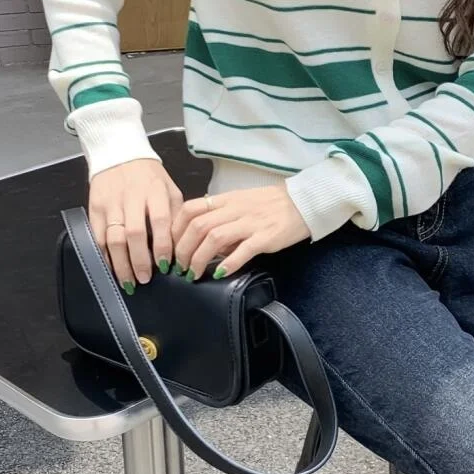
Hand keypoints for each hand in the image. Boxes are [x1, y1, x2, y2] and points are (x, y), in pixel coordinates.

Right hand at [88, 159, 183, 291]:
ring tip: (130, 281)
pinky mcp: (95, 208)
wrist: (118, 153)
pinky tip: (113, 268)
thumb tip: (180, 246)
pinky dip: (105, 256)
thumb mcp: (169, 188)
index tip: (165, 265)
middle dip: (140, 260)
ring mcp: (111, 203)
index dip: (162, 245)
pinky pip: (98, 237)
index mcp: (155, 190)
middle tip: (146, 279)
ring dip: (121, 264)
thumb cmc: (149, 176)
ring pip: (113, 239)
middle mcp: (132, 196)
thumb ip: (174, 214)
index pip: (160, 221)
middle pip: (134, 234)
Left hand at [171, 185, 309, 279]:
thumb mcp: (242, 203)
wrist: (304, 202)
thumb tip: (202, 238)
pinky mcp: (266, 237)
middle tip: (178, 267)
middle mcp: (235, 209)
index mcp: (227, 199)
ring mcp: (251, 222)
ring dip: (198, 259)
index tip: (170, 247)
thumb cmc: (272, 204)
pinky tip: (219, 274)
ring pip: (214, 238)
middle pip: (197, 226)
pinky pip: (243, 250)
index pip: (189, 209)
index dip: (174, 230)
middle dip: (182, 250)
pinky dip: (227, 263)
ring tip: (193, 274)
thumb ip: (221, 216)